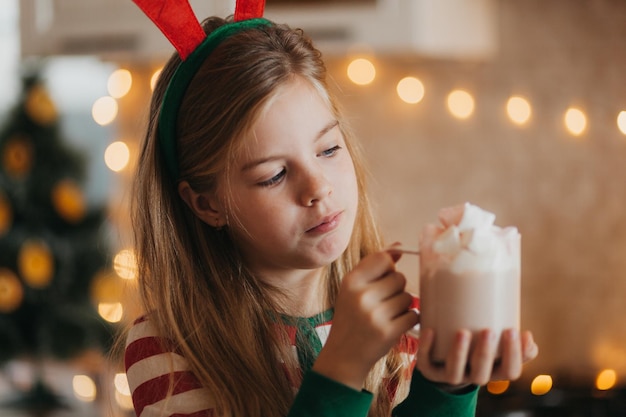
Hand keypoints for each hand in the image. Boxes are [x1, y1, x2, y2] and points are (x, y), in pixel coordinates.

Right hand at [313, 250, 418, 389]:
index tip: (384, 277)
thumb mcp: (353, 290)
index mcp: (351, 282)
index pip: (383, 258)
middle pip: (399, 278)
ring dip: (402, 306)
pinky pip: (413, 315)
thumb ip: (374, 267)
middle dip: (396, 289)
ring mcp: (375, 315)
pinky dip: (408, 320)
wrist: (344, 356)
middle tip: (382, 303)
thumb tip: (399, 247)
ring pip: (408, 297)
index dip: (389, 267)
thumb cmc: (351, 318)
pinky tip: (394, 326)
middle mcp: (361, 296)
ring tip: (386, 316)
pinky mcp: (388, 332)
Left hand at [416, 327, 538, 387]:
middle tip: (488, 330)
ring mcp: (449, 375)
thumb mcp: (497, 345)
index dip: (515, 356)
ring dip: (459, 353)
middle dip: (485, 353)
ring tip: (463, 332)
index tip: (515, 331)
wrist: (446, 362)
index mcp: (493, 371)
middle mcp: (472, 376)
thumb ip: (514, 340)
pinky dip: (426, 347)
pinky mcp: (428, 369)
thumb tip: (530, 338)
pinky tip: (429, 330)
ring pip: (454, 373)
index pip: (510, 372)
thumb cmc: (478, 347)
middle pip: (481, 374)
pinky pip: (425, 362)